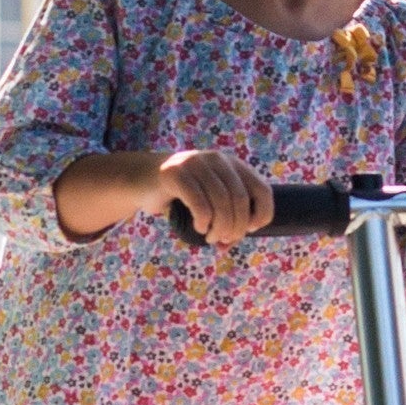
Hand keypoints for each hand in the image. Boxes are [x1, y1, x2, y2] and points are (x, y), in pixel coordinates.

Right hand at [151, 149, 273, 246]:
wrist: (143, 180)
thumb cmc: (181, 195)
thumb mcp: (209, 201)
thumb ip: (224, 217)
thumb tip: (229, 244)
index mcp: (233, 164)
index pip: (262, 190)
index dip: (262, 215)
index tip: (249, 230)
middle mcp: (217, 160)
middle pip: (241, 200)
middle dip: (236, 228)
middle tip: (224, 240)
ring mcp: (196, 163)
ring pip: (221, 202)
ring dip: (220, 228)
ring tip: (211, 238)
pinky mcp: (176, 173)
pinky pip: (199, 203)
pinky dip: (203, 221)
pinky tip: (199, 228)